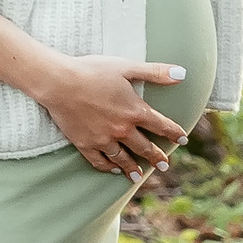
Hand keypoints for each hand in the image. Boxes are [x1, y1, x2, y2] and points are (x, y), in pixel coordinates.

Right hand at [37, 55, 190, 176]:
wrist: (59, 82)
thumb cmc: (93, 70)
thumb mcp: (127, 67)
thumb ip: (155, 72)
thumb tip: (182, 73)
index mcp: (134, 111)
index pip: (161, 126)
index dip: (174, 133)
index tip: (183, 139)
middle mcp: (122, 129)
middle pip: (144, 147)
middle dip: (157, 157)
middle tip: (165, 165)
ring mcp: (103, 139)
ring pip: (123, 159)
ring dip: (134, 168)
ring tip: (140, 176)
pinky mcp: (85, 144)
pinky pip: (100, 161)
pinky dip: (108, 167)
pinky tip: (113, 170)